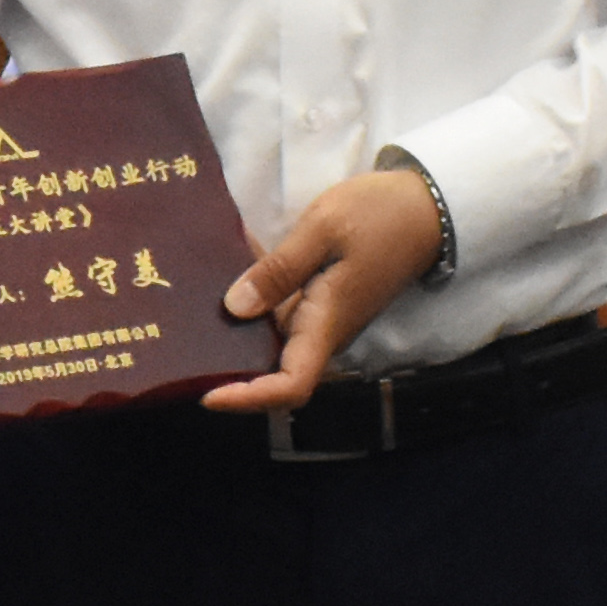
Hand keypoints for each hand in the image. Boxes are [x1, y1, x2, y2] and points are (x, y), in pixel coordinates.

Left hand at [197, 167, 436, 411]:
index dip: (249, 399)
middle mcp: (323, 331)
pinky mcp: (321, 300)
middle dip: (229, 372)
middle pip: (273, 373)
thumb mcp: (324, 229)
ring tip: (186, 320)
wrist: (427, 206)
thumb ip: (279, 269)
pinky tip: (219, 278)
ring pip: (273, 345)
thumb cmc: (380, 215)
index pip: (290, 385)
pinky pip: (281, 316)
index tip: (208, 395)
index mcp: (327, 323)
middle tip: (180, 356)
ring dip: (235, 337)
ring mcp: (323, 317)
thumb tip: (234, 307)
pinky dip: (250, 305)